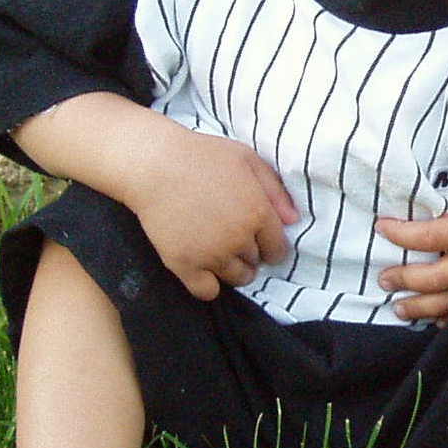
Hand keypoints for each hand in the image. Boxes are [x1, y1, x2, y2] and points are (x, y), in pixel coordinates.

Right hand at [116, 123, 297, 301]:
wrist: (153, 163)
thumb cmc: (202, 155)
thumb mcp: (247, 159)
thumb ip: (275, 190)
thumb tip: (294, 221)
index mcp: (258, 213)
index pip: (278, 250)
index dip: (271, 246)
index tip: (259, 238)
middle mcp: (238, 239)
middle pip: (256, 263)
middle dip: (250, 253)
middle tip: (232, 236)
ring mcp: (211, 255)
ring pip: (237, 279)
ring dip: (233, 269)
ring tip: (219, 250)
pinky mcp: (184, 265)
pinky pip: (207, 292)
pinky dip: (209, 285)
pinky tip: (203, 269)